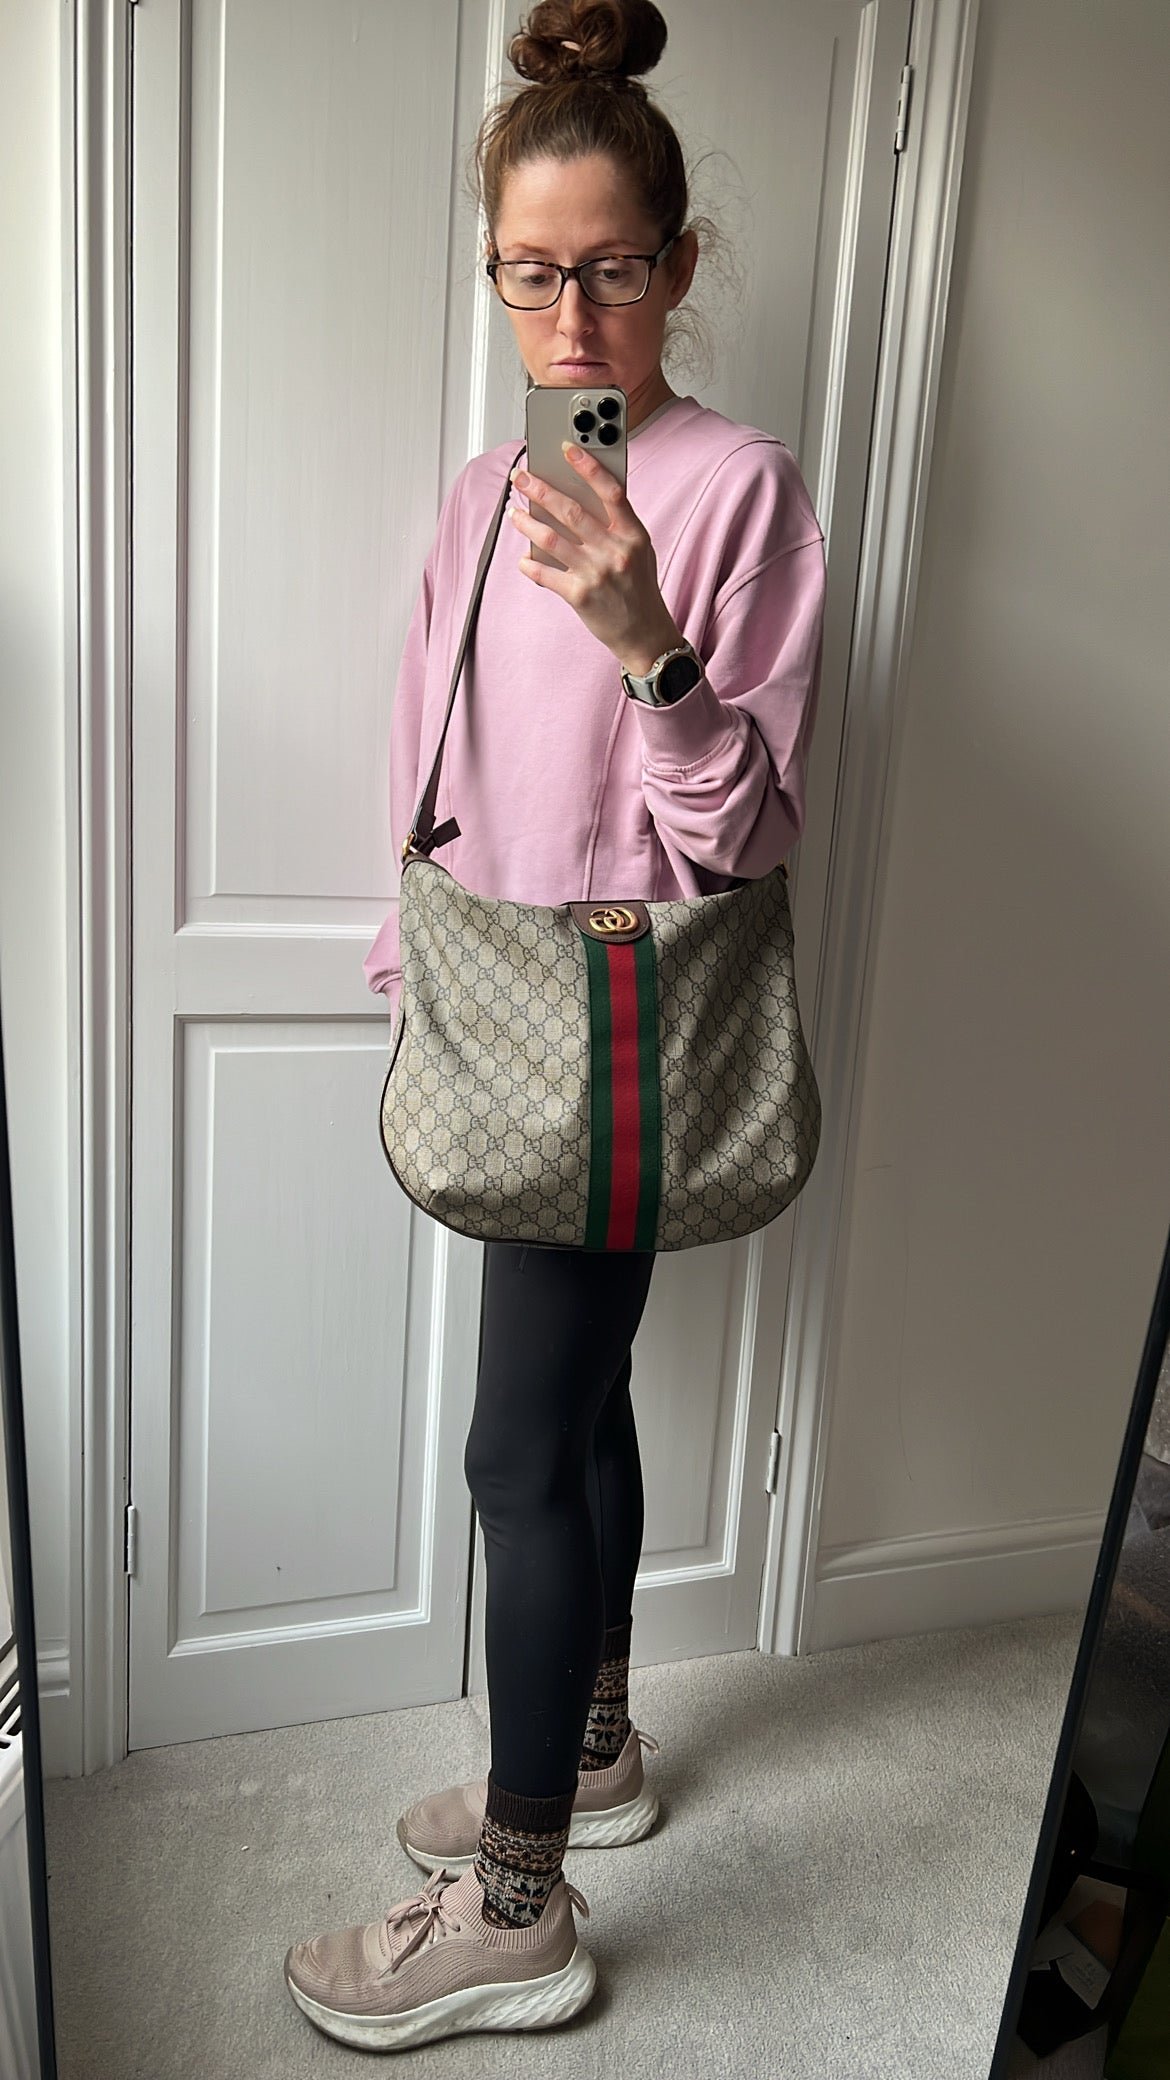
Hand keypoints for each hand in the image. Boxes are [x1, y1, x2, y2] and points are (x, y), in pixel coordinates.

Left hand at [507, 443, 683, 674]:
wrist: (645, 634)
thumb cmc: (638, 588)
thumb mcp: (639, 551)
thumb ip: (616, 525)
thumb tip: (581, 496)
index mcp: (633, 535)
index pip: (611, 491)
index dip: (588, 467)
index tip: (567, 448)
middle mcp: (615, 552)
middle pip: (571, 511)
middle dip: (540, 490)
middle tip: (520, 477)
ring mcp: (596, 574)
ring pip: (551, 539)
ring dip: (526, 523)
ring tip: (513, 513)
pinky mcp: (580, 596)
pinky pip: (545, 574)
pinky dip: (529, 565)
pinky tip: (523, 559)